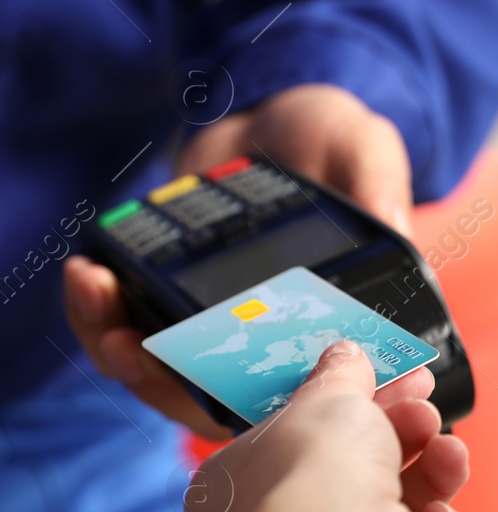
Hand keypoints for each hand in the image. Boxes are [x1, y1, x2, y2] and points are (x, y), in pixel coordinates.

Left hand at [64, 83, 413, 435]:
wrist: (269, 111)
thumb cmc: (329, 136)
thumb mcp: (364, 144)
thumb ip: (377, 178)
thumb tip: (396, 224)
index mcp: (327, 321)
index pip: (296, 387)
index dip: (254, 400)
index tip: (207, 379)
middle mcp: (267, 334)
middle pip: (209, 395)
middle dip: (158, 379)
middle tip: (127, 342)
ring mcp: (211, 319)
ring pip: (159, 370)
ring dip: (114, 345)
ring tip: (95, 289)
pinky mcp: (165, 293)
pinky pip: (125, 326)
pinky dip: (98, 311)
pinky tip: (88, 271)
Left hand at [194, 341, 471, 511]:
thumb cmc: (312, 477)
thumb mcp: (327, 398)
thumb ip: (342, 374)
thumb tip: (346, 355)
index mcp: (253, 480)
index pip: (308, 432)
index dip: (356, 398)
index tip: (395, 373)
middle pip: (369, 461)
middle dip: (407, 427)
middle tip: (425, 404)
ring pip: (413, 500)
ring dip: (437, 467)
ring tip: (445, 452)